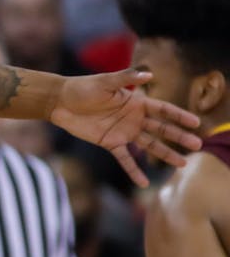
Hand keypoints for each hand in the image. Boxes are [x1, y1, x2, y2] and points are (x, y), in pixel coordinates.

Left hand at [49, 69, 201, 186]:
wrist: (60, 102)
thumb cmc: (82, 87)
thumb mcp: (104, 82)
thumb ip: (126, 78)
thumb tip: (149, 74)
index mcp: (135, 102)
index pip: (163, 110)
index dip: (179, 116)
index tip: (196, 123)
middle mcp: (134, 118)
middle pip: (161, 129)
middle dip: (178, 137)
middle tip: (197, 146)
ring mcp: (123, 132)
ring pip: (149, 145)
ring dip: (165, 154)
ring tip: (182, 164)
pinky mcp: (110, 142)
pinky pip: (125, 159)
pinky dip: (134, 170)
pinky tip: (144, 183)